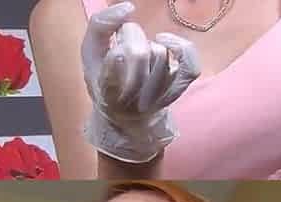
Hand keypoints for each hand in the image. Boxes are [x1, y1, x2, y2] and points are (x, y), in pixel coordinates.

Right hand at [81, 1, 200, 162]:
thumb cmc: (105, 77)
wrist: (128, 113)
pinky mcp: (180, 88)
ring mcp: (161, 96)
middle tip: (122, 41)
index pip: (113, 83)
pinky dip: (179, 46)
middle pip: (140, 55)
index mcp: (108, 95)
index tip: (118, 54)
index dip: (116, 68)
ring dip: (148, 45)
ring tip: (139, 54)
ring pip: (161, 55)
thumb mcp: (91, 54)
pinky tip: (164, 41)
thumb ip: (99, 27)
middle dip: (130, 37)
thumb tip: (127, 9)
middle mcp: (136, 101)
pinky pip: (189, 62)